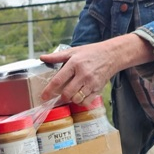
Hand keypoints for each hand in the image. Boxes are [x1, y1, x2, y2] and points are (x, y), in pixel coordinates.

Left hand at [39, 34, 153, 103]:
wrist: (112, 55)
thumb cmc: (90, 53)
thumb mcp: (73, 51)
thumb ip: (56, 56)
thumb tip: (42, 57)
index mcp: (74, 64)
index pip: (58, 80)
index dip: (49, 90)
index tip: (43, 96)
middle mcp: (83, 74)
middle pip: (67, 93)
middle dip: (60, 97)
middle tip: (58, 96)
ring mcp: (92, 83)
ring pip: (77, 99)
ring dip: (71, 99)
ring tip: (70, 94)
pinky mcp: (98, 89)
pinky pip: (86, 102)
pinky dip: (80, 102)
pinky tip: (79, 96)